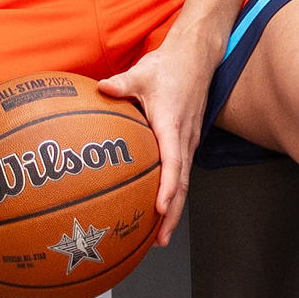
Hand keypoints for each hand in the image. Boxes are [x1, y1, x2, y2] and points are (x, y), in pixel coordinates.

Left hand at [102, 19, 222, 246]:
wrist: (197, 57)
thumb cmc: (169, 65)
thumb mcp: (143, 72)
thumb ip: (122, 83)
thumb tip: (101, 87)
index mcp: (173, 124)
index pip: (173, 162)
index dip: (168, 187)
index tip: (160, 209)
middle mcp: (185, 138)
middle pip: (182, 184)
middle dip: (172, 214)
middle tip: (160, 240)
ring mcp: (189, 141)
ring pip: (184, 182)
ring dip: (174, 209)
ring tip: (160, 236)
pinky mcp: (187, 141)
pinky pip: (181, 173)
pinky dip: (174, 194)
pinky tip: (161, 208)